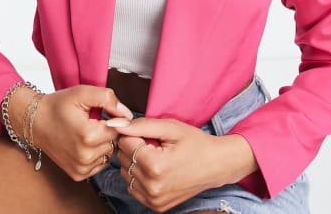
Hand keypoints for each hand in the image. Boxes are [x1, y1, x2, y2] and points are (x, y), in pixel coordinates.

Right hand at [32, 85, 132, 180]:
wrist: (35, 121)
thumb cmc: (59, 105)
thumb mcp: (83, 92)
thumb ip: (108, 99)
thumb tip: (127, 115)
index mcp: (89, 136)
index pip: (119, 129)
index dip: (113, 119)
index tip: (101, 114)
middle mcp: (86, 157)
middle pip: (114, 143)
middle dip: (108, 131)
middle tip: (93, 121)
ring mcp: (81, 168)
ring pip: (108, 154)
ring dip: (103, 143)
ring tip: (87, 131)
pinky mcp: (78, 175)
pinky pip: (99, 163)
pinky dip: (96, 153)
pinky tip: (84, 143)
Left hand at [114, 118, 255, 211]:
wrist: (216, 165)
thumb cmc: (195, 143)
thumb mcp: (170, 127)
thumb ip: (140, 125)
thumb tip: (115, 124)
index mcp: (155, 165)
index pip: (124, 144)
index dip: (133, 133)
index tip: (146, 132)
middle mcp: (152, 187)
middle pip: (123, 159)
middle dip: (133, 147)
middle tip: (152, 142)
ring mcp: (154, 199)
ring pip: (126, 174)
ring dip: (134, 162)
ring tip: (154, 155)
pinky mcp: (156, 206)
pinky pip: (133, 187)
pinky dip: (139, 176)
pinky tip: (154, 168)